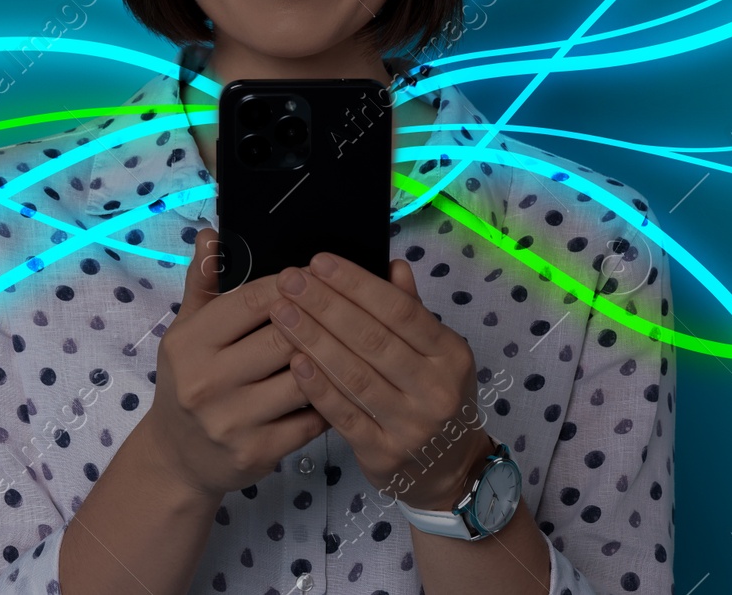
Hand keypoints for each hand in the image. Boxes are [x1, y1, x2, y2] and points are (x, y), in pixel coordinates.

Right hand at [137, 229, 330, 499]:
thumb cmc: (188, 381)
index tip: (318, 274)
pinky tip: (344, 386)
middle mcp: (206, 381)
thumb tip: (211, 234)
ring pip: (303, 379)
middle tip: (346, 305)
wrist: (177, 456)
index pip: (252, 301)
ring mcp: (231, 420)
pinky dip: (331, 400)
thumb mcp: (186, 331)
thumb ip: (203, 282)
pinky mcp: (256, 452)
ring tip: (353, 343)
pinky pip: (310, 419)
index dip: (292, 284)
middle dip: (318, 319)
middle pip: (283, 337)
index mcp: (189, 342)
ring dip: (331, 360)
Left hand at [269, 251, 493, 509]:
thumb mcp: (436, 353)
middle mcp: (435, 389)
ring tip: (281, 312)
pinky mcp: (383, 453)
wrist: (450, 469)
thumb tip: (394, 264)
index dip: (357, 284)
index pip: (400, 310)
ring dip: (313, 339)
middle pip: (373, 339)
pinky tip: (293, 359)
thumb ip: (412, 310)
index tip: (319, 262)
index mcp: (449, 355)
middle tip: (290, 280)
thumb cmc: (432, 397)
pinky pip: (343, 414)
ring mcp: (411, 425)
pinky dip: (317, 386)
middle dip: (325, 305)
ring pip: (354, 375)